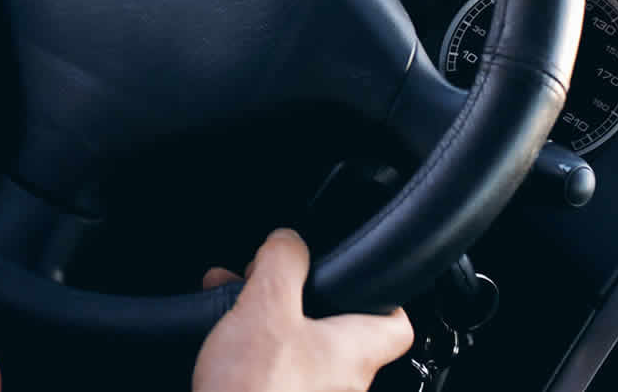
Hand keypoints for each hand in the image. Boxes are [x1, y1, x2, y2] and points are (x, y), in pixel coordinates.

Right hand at [194, 229, 413, 391]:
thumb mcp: (267, 307)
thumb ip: (283, 264)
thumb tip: (289, 240)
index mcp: (354, 353)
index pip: (397, 325)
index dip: (382, 296)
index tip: (360, 276)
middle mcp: (342, 384)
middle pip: (334, 329)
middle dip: (295, 298)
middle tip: (266, 280)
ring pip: (298, 349)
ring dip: (266, 321)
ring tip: (231, 303)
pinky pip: (275, 373)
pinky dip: (252, 351)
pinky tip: (220, 339)